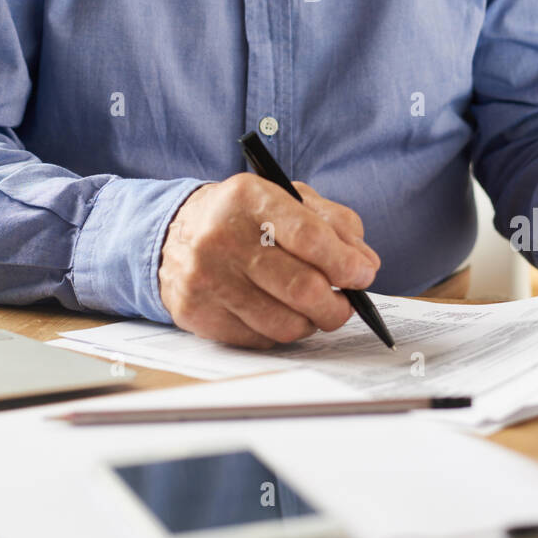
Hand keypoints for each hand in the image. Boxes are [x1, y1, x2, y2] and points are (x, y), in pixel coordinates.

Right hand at [158, 175, 379, 346]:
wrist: (172, 233)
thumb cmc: (245, 217)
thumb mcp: (287, 198)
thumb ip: (333, 222)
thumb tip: (365, 263)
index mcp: (249, 198)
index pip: (309, 237)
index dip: (345, 262)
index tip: (364, 274)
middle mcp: (222, 237)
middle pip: (301, 288)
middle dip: (337, 304)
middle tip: (346, 303)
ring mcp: (207, 278)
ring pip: (284, 323)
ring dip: (311, 322)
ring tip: (314, 309)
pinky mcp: (198, 312)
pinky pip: (259, 338)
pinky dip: (281, 331)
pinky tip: (279, 312)